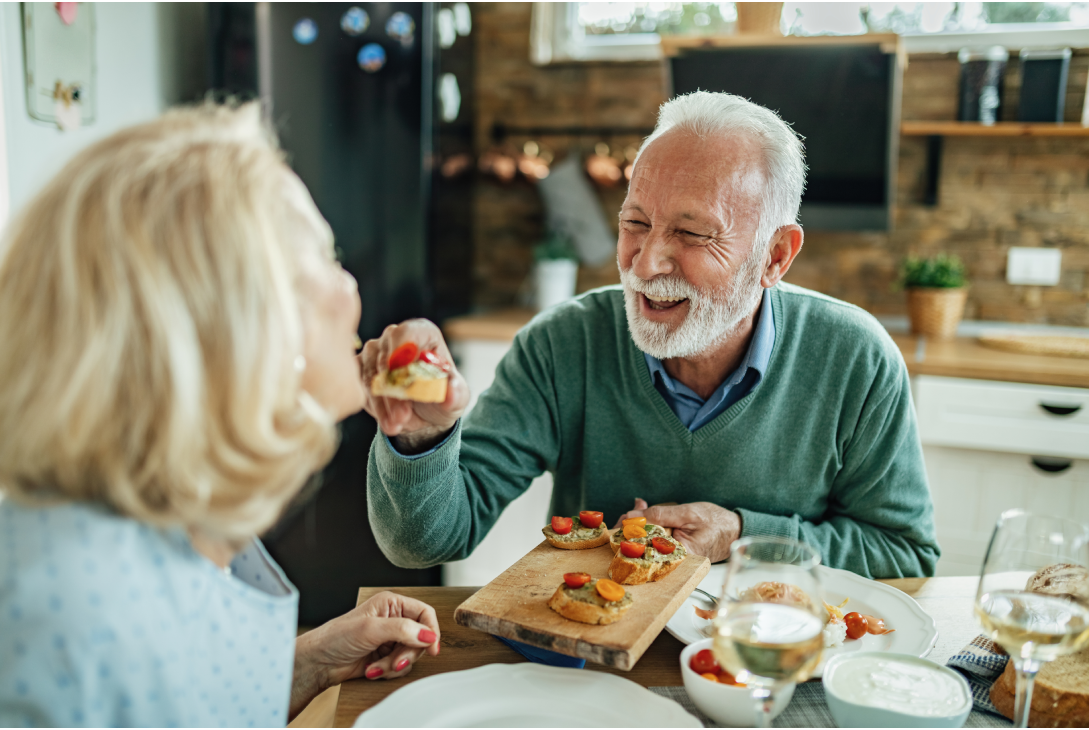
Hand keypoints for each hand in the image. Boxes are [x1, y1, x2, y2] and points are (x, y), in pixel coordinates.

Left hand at [290, 591, 440, 718]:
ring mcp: (390, 639)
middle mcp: (394, 619)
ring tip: (376, 666)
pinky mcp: (386, 656)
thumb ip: (402, 629)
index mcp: (391, 604)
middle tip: (394, 661)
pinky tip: (372, 669)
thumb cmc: (336, 637)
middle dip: (406, 654)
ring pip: (411, 655)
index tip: (431, 648)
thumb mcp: (371, 629)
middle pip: (420, 638)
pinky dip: (388, 671)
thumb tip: (428, 634)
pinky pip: (401, 667)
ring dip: (395, 665)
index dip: (431, 630)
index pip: (424, 613)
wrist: (319, 662)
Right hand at [359, 319, 469, 452]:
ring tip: (397, 424)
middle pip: (387, 359)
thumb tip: (452, 391)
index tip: (403, 372)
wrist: (425, 413)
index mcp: (422, 333)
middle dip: (395, 390)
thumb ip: (456, 392)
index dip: (403, 351)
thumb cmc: (441, 395)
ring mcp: (373, 353)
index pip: (407, 333)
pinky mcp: (359, 371)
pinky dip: (375, 408)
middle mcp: (393, 337)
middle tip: (403, 415)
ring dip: (384, 404)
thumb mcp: (457, 397)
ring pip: (372, 377)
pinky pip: (361, 388)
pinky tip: (388, 422)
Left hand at [615, 498, 740, 563]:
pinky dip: (651, 523)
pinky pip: (657, 537)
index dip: (627, 535)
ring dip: (641, 521)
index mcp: (677, 556)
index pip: (643, 548)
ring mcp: (672, 556)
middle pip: (642, 545)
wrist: (736, 529)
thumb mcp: (688, 513)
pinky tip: (646, 510)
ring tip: (639, 505)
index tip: (620, 521)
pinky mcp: (673, 549)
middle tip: (629, 510)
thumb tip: (632, 517)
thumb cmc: (717, 522)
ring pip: (648, 539)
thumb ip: (660, 515)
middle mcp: (672, 560)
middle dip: (632, 526)